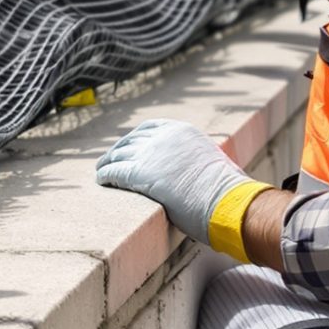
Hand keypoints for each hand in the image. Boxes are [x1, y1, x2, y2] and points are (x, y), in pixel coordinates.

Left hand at [95, 118, 253, 242]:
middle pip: (130, 140)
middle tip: (108, 160)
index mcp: (181, 130)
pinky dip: (105, 175)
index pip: (149, 128)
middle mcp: (163, 137)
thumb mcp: (213, 162)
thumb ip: (198, 160)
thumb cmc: (227, 191)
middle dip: (118, 150)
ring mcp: (150, 153)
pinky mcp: (139, 173)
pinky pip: (114, 171)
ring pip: (119, 155)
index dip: (135, 137)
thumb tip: (200, 172)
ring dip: (107, 163)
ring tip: (100, 171)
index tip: (128, 145)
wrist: (227, 200)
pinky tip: (101, 181)